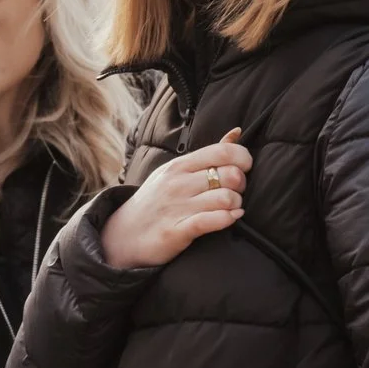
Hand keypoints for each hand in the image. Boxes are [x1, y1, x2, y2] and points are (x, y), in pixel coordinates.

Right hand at [97, 132, 250, 269]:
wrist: (123, 235)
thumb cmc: (156, 201)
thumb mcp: (176, 172)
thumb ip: (208, 155)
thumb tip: (237, 133)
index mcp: (179, 166)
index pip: (222, 152)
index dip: (243, 158)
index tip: (245, 168)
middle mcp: (178, 183)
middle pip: (229, 175)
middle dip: (242, 184)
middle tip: (237, 191)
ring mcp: (176, 207)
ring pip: (225, 198)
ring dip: (236, 204)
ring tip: (232, 207)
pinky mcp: (176, 231)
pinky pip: (212, 221)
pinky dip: (228, 219)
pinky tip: (231, 218)